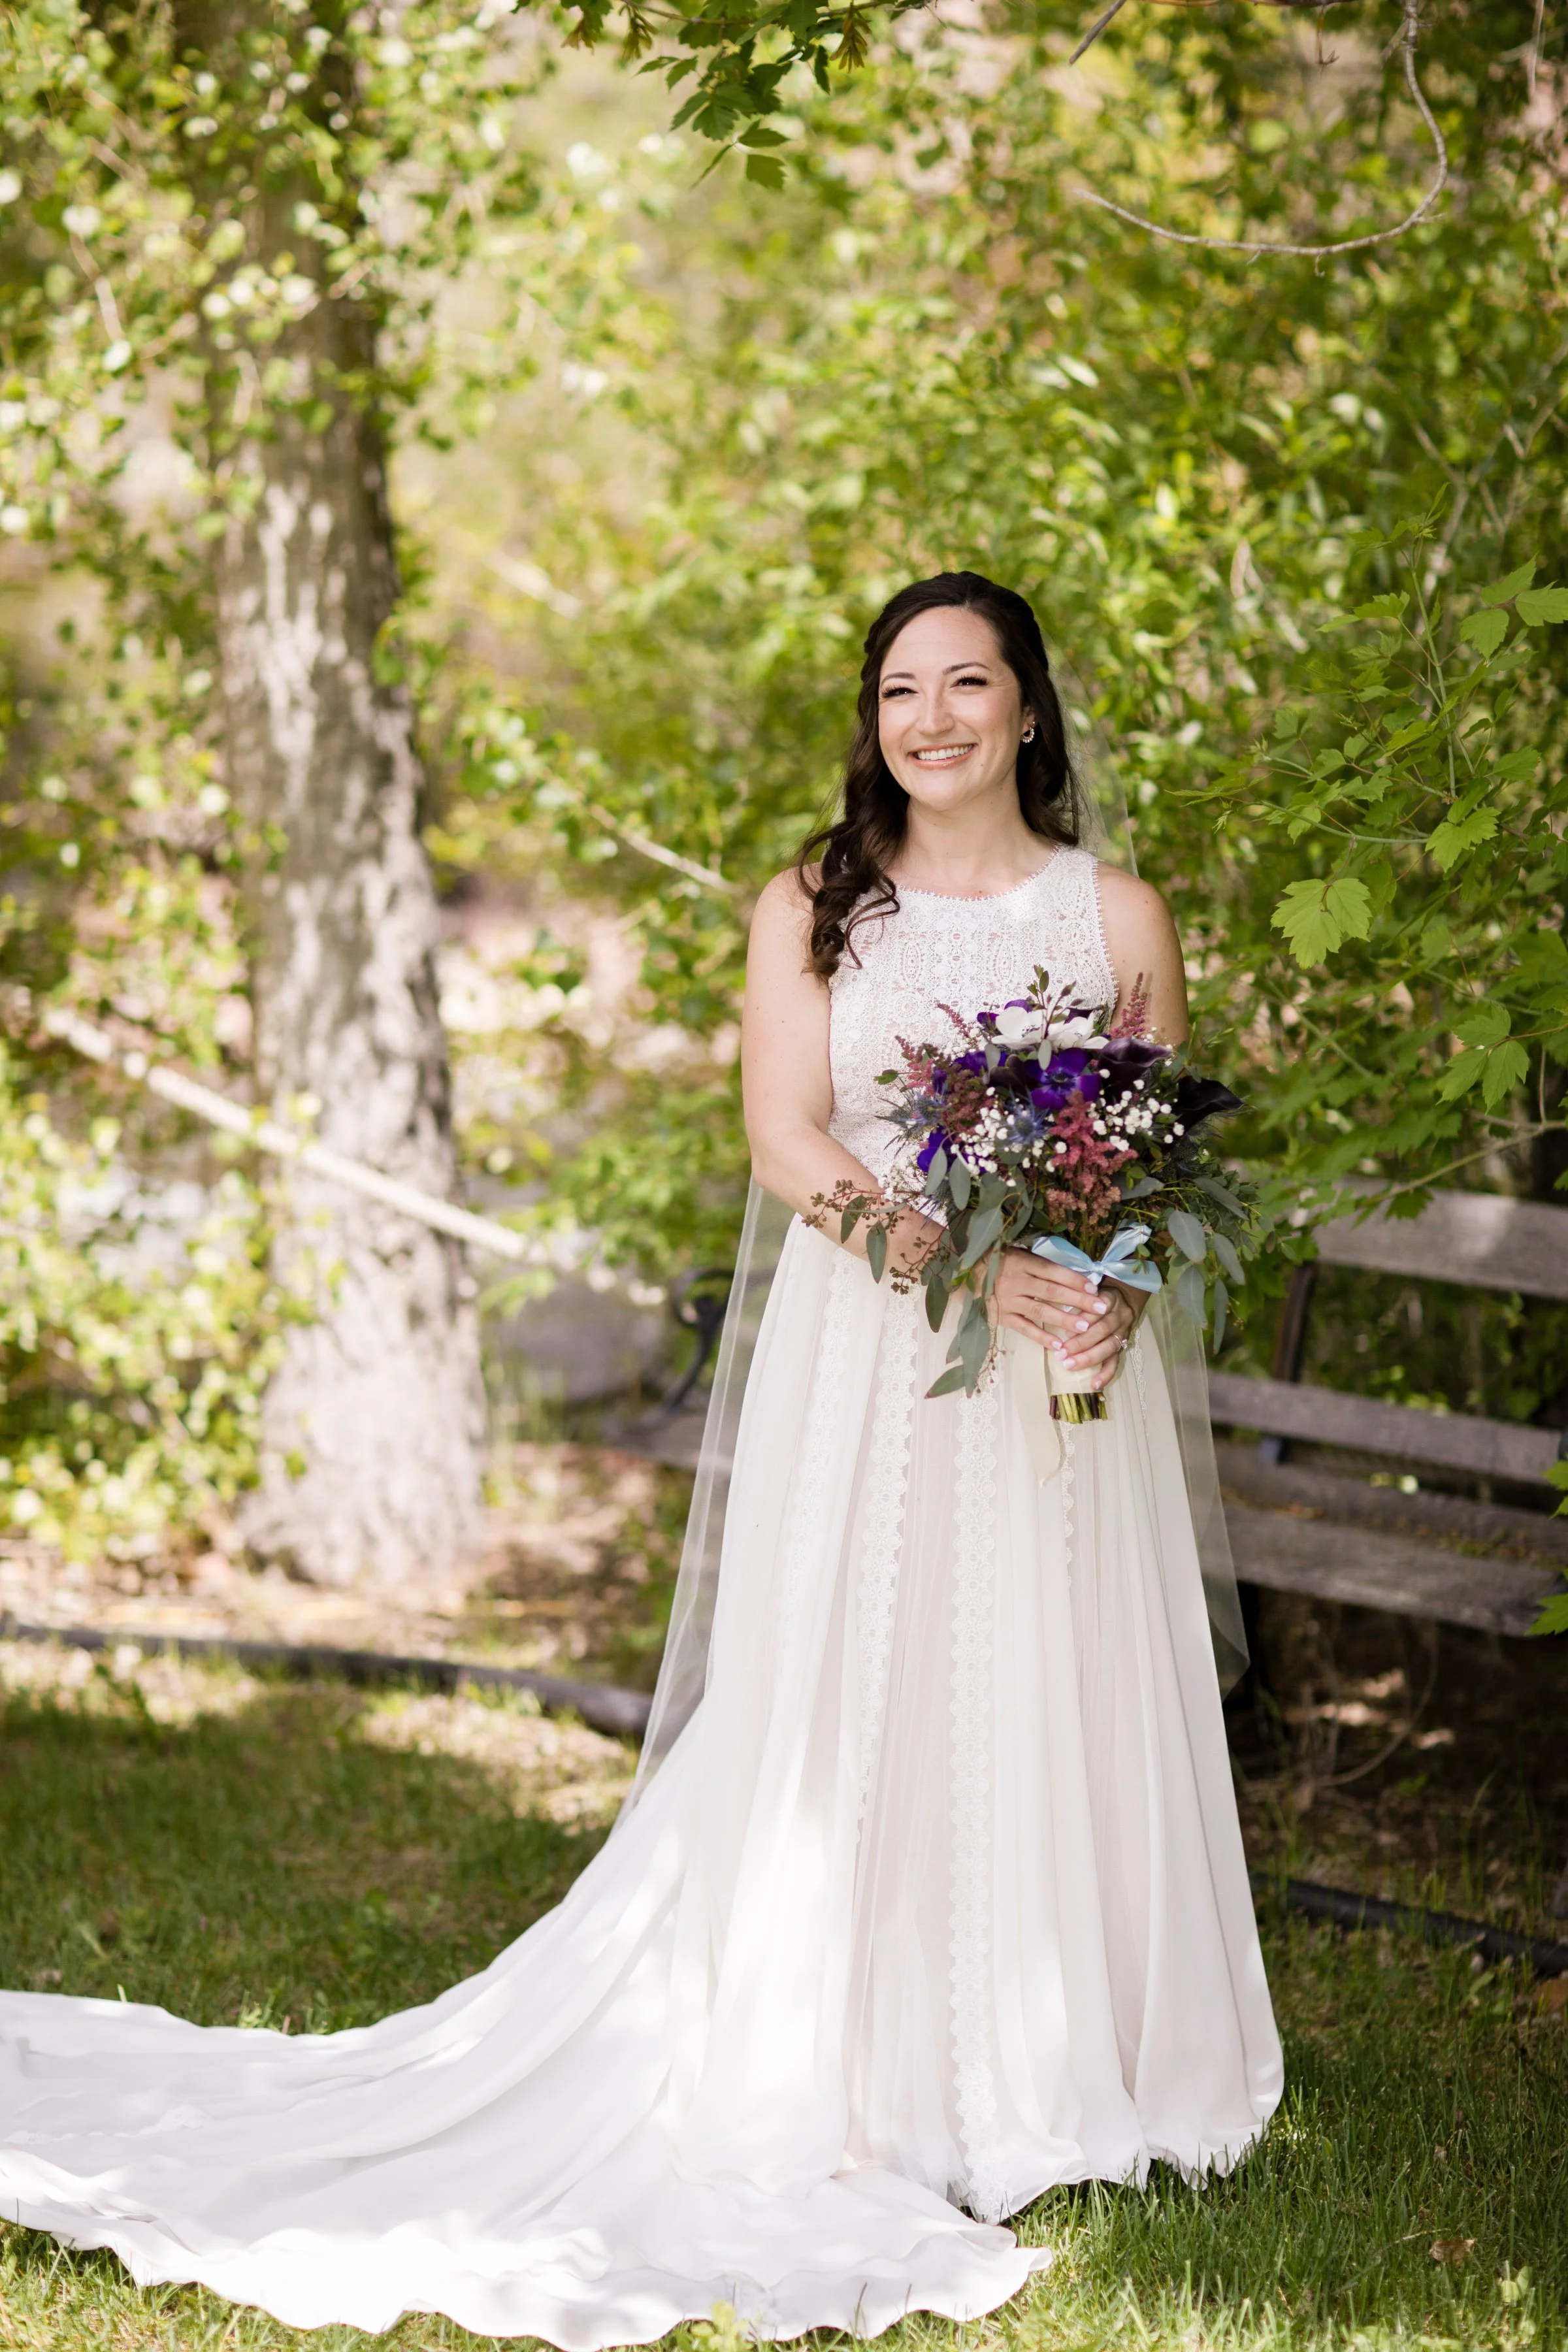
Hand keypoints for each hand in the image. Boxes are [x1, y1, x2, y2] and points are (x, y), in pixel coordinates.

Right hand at [992, 1250, 1142, 1390]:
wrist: (971, 1272)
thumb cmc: (1004, 1262)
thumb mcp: (1022, 1255)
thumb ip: (1044, 1266)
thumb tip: (1077, 1278)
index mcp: (1023, 1263)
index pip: (1052, 1271)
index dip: (1074, 1279)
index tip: (1094, 1287)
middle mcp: (1016, 1281)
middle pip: (1051, 1291)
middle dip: (1077, 1300)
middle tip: (1099, 1307)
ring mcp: (1008, 1300)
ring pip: (1040, 1310)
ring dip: (1063, 1319)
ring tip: (1084, 1327)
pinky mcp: (1001, 1316)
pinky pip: (1024, 1328)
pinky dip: (1041, 1337)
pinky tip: (1058, 1345)